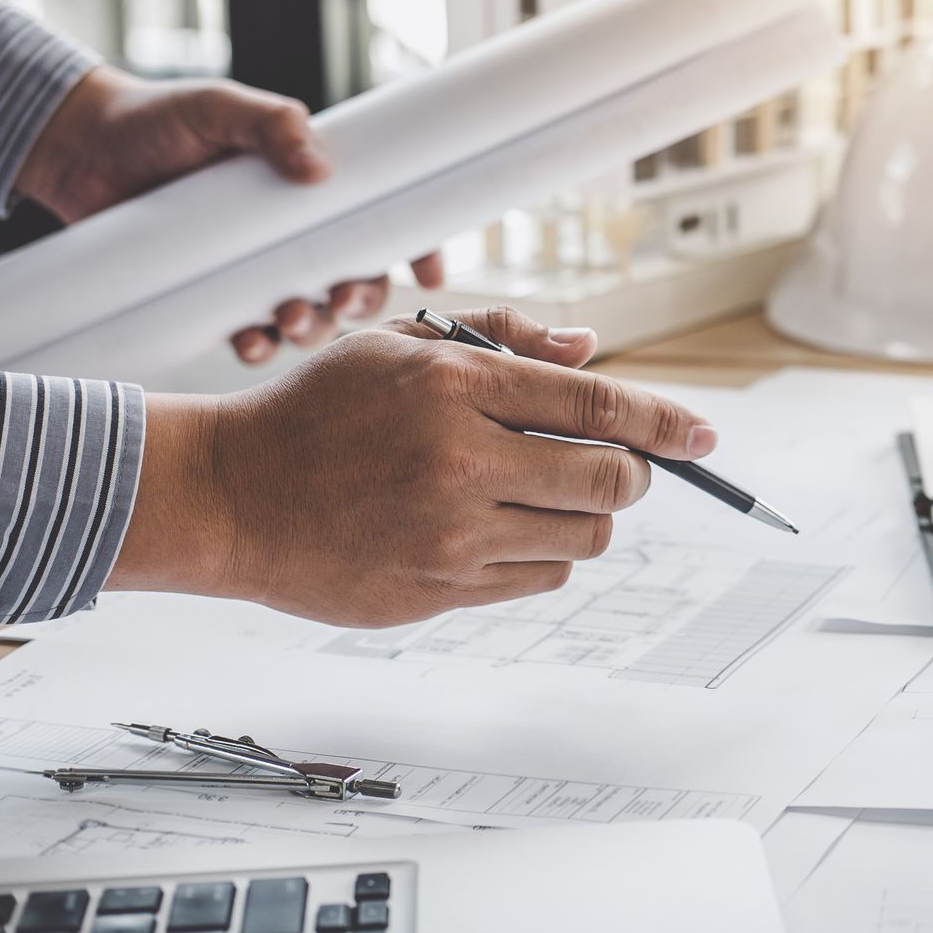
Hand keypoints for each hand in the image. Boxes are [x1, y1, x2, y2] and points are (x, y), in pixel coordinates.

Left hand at [15, 65, 444, 363]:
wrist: (80, 150)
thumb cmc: (158, 119)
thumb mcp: (219, 107)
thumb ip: (272, 123)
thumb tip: (319, 169)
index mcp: (312, 190)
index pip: (385, 223)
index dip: (418, 251)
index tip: (430, 275)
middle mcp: (294, 237)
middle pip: (357, 283)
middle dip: (360, 301)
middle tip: (338, 300)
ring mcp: (257, 272)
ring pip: (311, 318)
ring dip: (312, 328)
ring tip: (288, 319)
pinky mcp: (215, 300)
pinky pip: (252, 337)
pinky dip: (259, 347)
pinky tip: (250, 342)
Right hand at [113, 306, 717, 626]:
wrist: (227, 495)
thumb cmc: (315, 410)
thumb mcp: (400, 343)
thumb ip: (504, 338)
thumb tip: (590, 348)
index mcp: (454, 389)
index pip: (597, 407)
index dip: (665, 421)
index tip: (704, 435)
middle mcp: (459, 466)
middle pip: (608, 483)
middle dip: (630, 472)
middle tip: (614, 462)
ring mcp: (448, 538)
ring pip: (582, 540)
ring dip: (585, 516)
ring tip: (542, 492)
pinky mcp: (435, 593)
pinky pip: (535, 580)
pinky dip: (541, 554)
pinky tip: (500, 527)